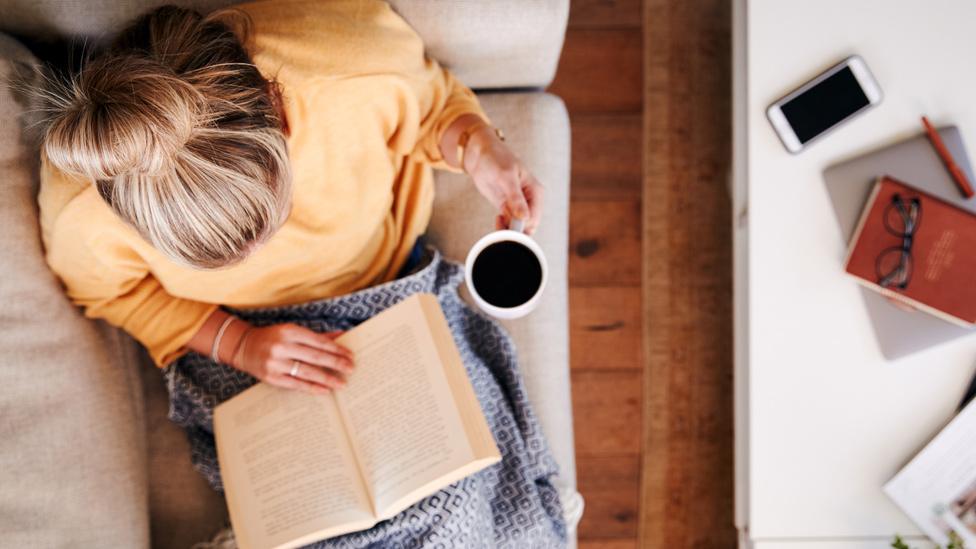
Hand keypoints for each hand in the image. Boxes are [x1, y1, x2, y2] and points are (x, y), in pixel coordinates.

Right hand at [232, 324, 352, 394]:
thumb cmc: (274, 338)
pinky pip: (296, 384)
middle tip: (351, 369)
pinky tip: (325, 390)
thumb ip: (316, 335)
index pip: (318, 341)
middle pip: (315, 356)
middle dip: (336, 363)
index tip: (350, 355)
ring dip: (327, 378)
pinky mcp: (271, 378)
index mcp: (289, 331)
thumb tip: (341, 335)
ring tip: (341, 383)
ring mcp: (276, 363)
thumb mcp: (292, 331)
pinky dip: (312, 388)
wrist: (244, 347)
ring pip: (307, 372)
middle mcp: (282, 346)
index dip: (336, 349)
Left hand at [463, 127, 543, 234]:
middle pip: (528, 226)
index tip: (508, 224)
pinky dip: (503, 226)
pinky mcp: (507, 208)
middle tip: (501, 223)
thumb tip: (524, 217)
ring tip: (498, 219)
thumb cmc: (496, 159)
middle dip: (516, 230)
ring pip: (518, 227)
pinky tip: (497, 218)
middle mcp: (530, 200)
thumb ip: (515, 198)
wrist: (480, 155)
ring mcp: (518, 206)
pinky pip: (509, 224)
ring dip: (508, 229)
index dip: (523, 226)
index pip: (534, 217)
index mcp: (536, 192)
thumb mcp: (506, 176)